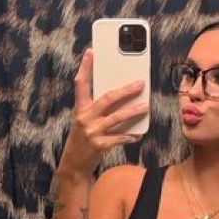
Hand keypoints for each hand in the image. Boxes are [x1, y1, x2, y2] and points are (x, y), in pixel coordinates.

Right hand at [58, 50, 147, 174]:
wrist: (73, 165)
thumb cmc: (82, 140)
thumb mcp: (84, 121)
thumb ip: (96, 110)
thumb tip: (119, 97)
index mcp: (80, 109)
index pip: (81, 84)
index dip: (85, 67)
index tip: (91, 52)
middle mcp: (85, 118)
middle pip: (107, 98)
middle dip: (126, 90)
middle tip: (140, 83)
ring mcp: (92, 132)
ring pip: (117, 117)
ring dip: (133, 111)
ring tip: (145, 106)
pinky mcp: (99, 145)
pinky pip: (119, 137)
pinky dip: (129, 135)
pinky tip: (138, 134)